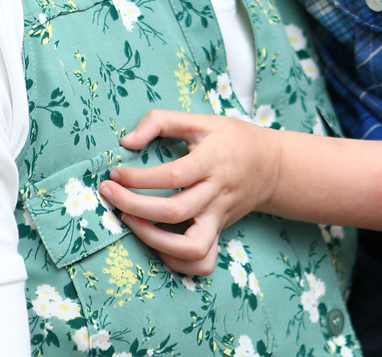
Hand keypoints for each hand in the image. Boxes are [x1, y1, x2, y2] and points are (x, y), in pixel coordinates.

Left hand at [100, 108, 282, 276]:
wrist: (271, 166)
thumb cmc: (232, 139)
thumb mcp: (201, 120)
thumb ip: (161, 121)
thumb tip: (126, 141)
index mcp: (212, 161)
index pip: (174, 175)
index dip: (139, 177)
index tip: (116, 173)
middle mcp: (216, 193)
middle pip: (174, 212)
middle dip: (134, 206)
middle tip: (110, 194)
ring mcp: (219, 218)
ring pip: (191, 247)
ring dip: (153, 241)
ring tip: (130, 222)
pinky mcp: (219, 233)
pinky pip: (202, 262)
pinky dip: (177, 262)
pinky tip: (157, 243)